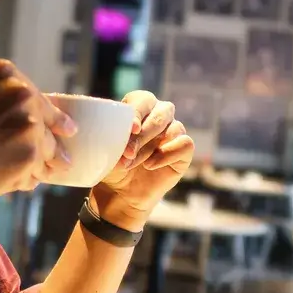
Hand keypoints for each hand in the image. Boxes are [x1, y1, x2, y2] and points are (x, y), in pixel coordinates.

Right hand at [0, 59, 76, 212]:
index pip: (36, 97)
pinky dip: (27, 181)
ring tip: (22, 176)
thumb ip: (6, 105)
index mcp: (4, 72)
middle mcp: (20, 92)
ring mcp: (28, 123)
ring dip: (38, 165)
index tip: (67, 129)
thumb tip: (58, 125)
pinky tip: (13, 185)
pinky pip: (38, 172)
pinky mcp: (30, 155)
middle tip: (62, 161)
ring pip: (47, 150)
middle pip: (47, 123)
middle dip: (49, 143)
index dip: (49, 116)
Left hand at [90, 91, 193, 230]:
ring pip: (172, 129)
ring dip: (149, 147)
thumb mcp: (106, 146)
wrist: (119, 193)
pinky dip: (167, 154)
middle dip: (143, 134)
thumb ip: (112, 131)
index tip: (131, 129)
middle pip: (161, 113)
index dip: (138, 112)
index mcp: (139, 107)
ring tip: (132, 163)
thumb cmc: (111, 164)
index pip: (143, 100)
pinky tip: (150, 165)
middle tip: (128, 152)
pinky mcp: (183, 151)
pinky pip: (185, 144)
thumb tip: (126, 128)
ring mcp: (173, 132)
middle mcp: (159, 115)